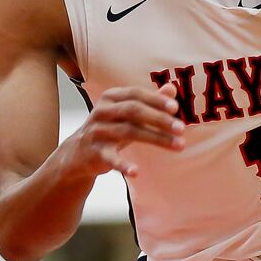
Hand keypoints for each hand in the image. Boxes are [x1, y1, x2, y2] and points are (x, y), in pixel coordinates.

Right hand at [60, 84, 183, 178]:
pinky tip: (137, 172)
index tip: (175, 108)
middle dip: (159, 119)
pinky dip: (123, 165)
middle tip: (181, 128)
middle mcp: (102, 111)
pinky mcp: (94, 152)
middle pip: (133, 111)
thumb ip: (150, 102)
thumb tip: (172, 89)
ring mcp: (97, 132)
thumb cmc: (110, 128)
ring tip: (179, 146)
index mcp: (111, 98)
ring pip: (128, 132)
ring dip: (156, 139)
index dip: (156, 100)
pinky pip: (110, 158)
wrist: (78, 153)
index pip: (136, 94)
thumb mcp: (128, 113)